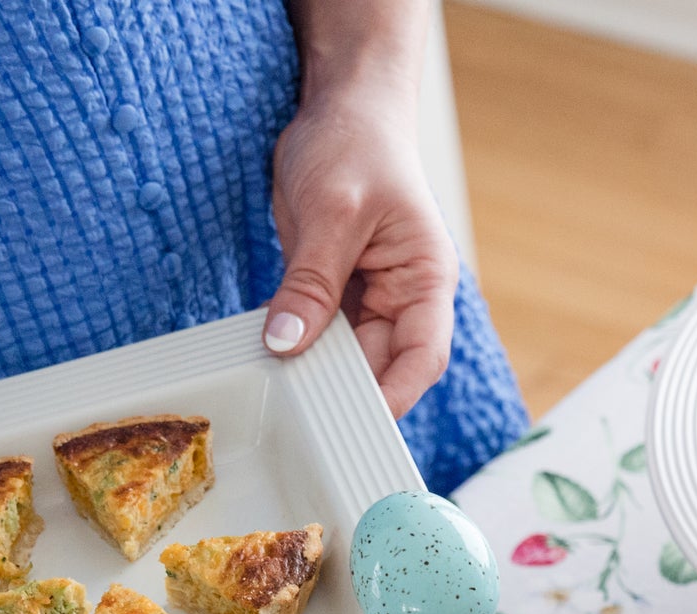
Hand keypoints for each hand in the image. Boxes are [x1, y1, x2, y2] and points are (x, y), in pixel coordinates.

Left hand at [264, 84, 456, 416]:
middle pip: (380, 365)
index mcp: (427, 279)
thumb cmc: (357, 145)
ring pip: (344, 355)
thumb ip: (311, 283)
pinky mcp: (334, 291)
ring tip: (279, 388)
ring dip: (314, 370)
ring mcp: (368, 297)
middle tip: (300, 414)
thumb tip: (285, 344)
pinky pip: (316, 333)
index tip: (356, 421)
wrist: (341, 109)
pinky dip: (296, 346)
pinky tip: (269, 357)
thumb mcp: (333, 212)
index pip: (424, 356)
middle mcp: (404, 297)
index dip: (395, 395)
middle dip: (343, 387)